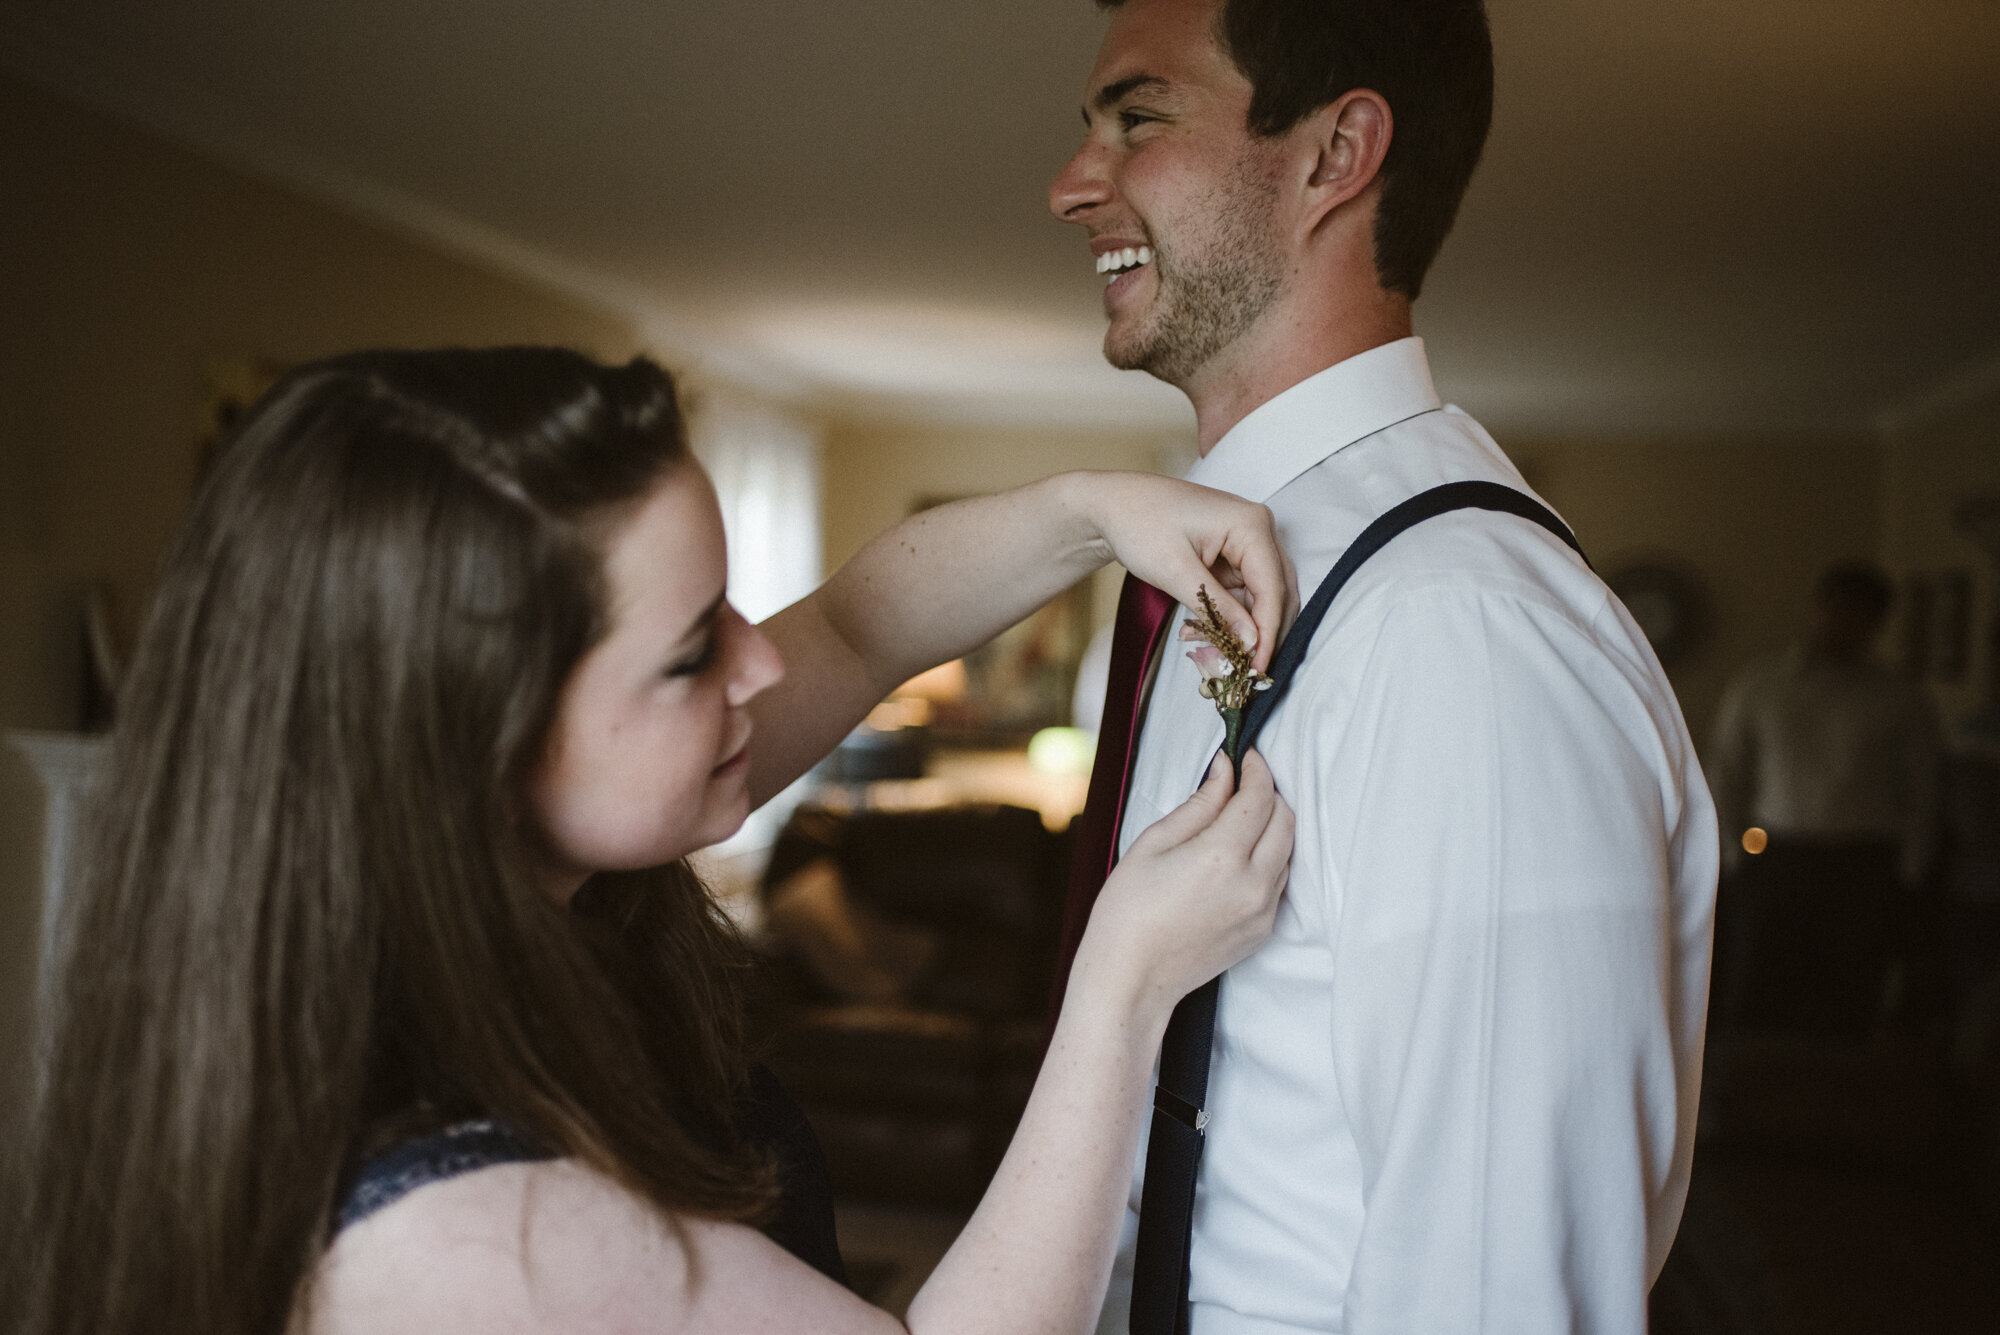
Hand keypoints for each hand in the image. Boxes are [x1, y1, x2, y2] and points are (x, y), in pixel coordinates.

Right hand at [1075, 751, 1293, 1015]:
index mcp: (1220, 857)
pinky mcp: (1264, 930)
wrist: (1130, 978)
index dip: (1256, 768)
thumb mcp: (1153, 844)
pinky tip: (1238, 855)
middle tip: (1241, 782)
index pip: (1259, 797)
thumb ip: (1199, 804)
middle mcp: (1252, 884)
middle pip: (1285, 819)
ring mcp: (1263, 911)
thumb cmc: (1128, 910)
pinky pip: (1280, 881)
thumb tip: (1225, 771)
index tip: (1246, 755)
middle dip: (1268, 792)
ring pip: (1288, 850)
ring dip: (1272, 825)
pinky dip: (1269, 857)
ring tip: (1238, 816)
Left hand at [1078, 474, 1296, 672]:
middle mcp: (1258, 529)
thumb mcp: (1176, 571)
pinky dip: (1225, 616)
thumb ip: (1218, 608)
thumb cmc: (1139, 525)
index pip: (1273, 589)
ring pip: (1260, 598)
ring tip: (1205, 646)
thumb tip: (1251, 641)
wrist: (1112, 505)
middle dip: (1259, 634)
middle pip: (1276, 593)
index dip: (1268, 633)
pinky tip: (1198, 629)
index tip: (1257, 669)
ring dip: (1239, 628)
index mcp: (1251, 525)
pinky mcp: (1233, 553)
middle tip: (1240, 669)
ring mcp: (1247, 540)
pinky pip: (1241, 593)